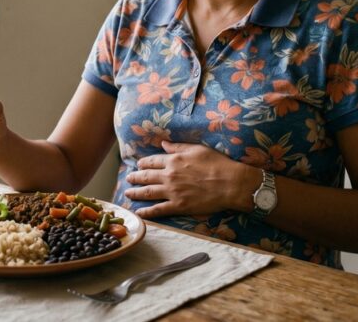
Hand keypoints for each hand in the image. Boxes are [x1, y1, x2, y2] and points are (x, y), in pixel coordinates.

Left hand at [124, 140, 256, 217]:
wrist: (230, 183)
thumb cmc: (217, 163)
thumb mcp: (197, 149)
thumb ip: (178, 146)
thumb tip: (163, 143)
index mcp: (173, 160)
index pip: (152, 161)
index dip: (143, 163)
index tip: (138, 164)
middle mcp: (169, 175)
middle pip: (146, 176)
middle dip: (135, 177)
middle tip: (129, 179)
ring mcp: (172, 192)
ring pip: (147, 192)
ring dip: (135, 193)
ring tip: (127, 193)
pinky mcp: (178, 206)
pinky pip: (158, 210)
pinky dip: (146, 212)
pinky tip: (138, 212)